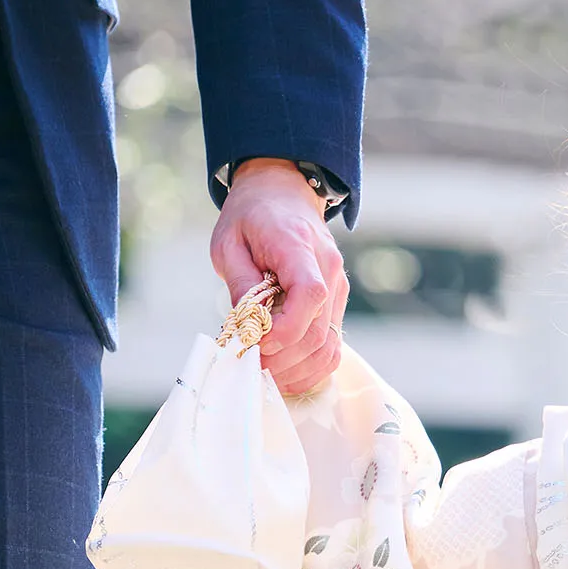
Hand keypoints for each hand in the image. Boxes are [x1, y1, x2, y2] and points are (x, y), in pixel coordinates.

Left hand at [210, 158, 348, 395]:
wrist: (283, 195)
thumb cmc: (251, 218)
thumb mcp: (229, 243)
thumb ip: (241, 285)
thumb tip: (248, 330)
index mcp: (300, 248)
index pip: (310, 295)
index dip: (286, 328)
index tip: (256, 342)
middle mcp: (330, 271)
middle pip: (318, 331)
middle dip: (283, 359)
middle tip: (249, 366)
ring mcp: (338, 289)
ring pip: (329, 347)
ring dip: (298, 370)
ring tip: (265, 373)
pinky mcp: (337, 304)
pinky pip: (332, 346)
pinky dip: (311, 367)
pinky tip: (285, 371)